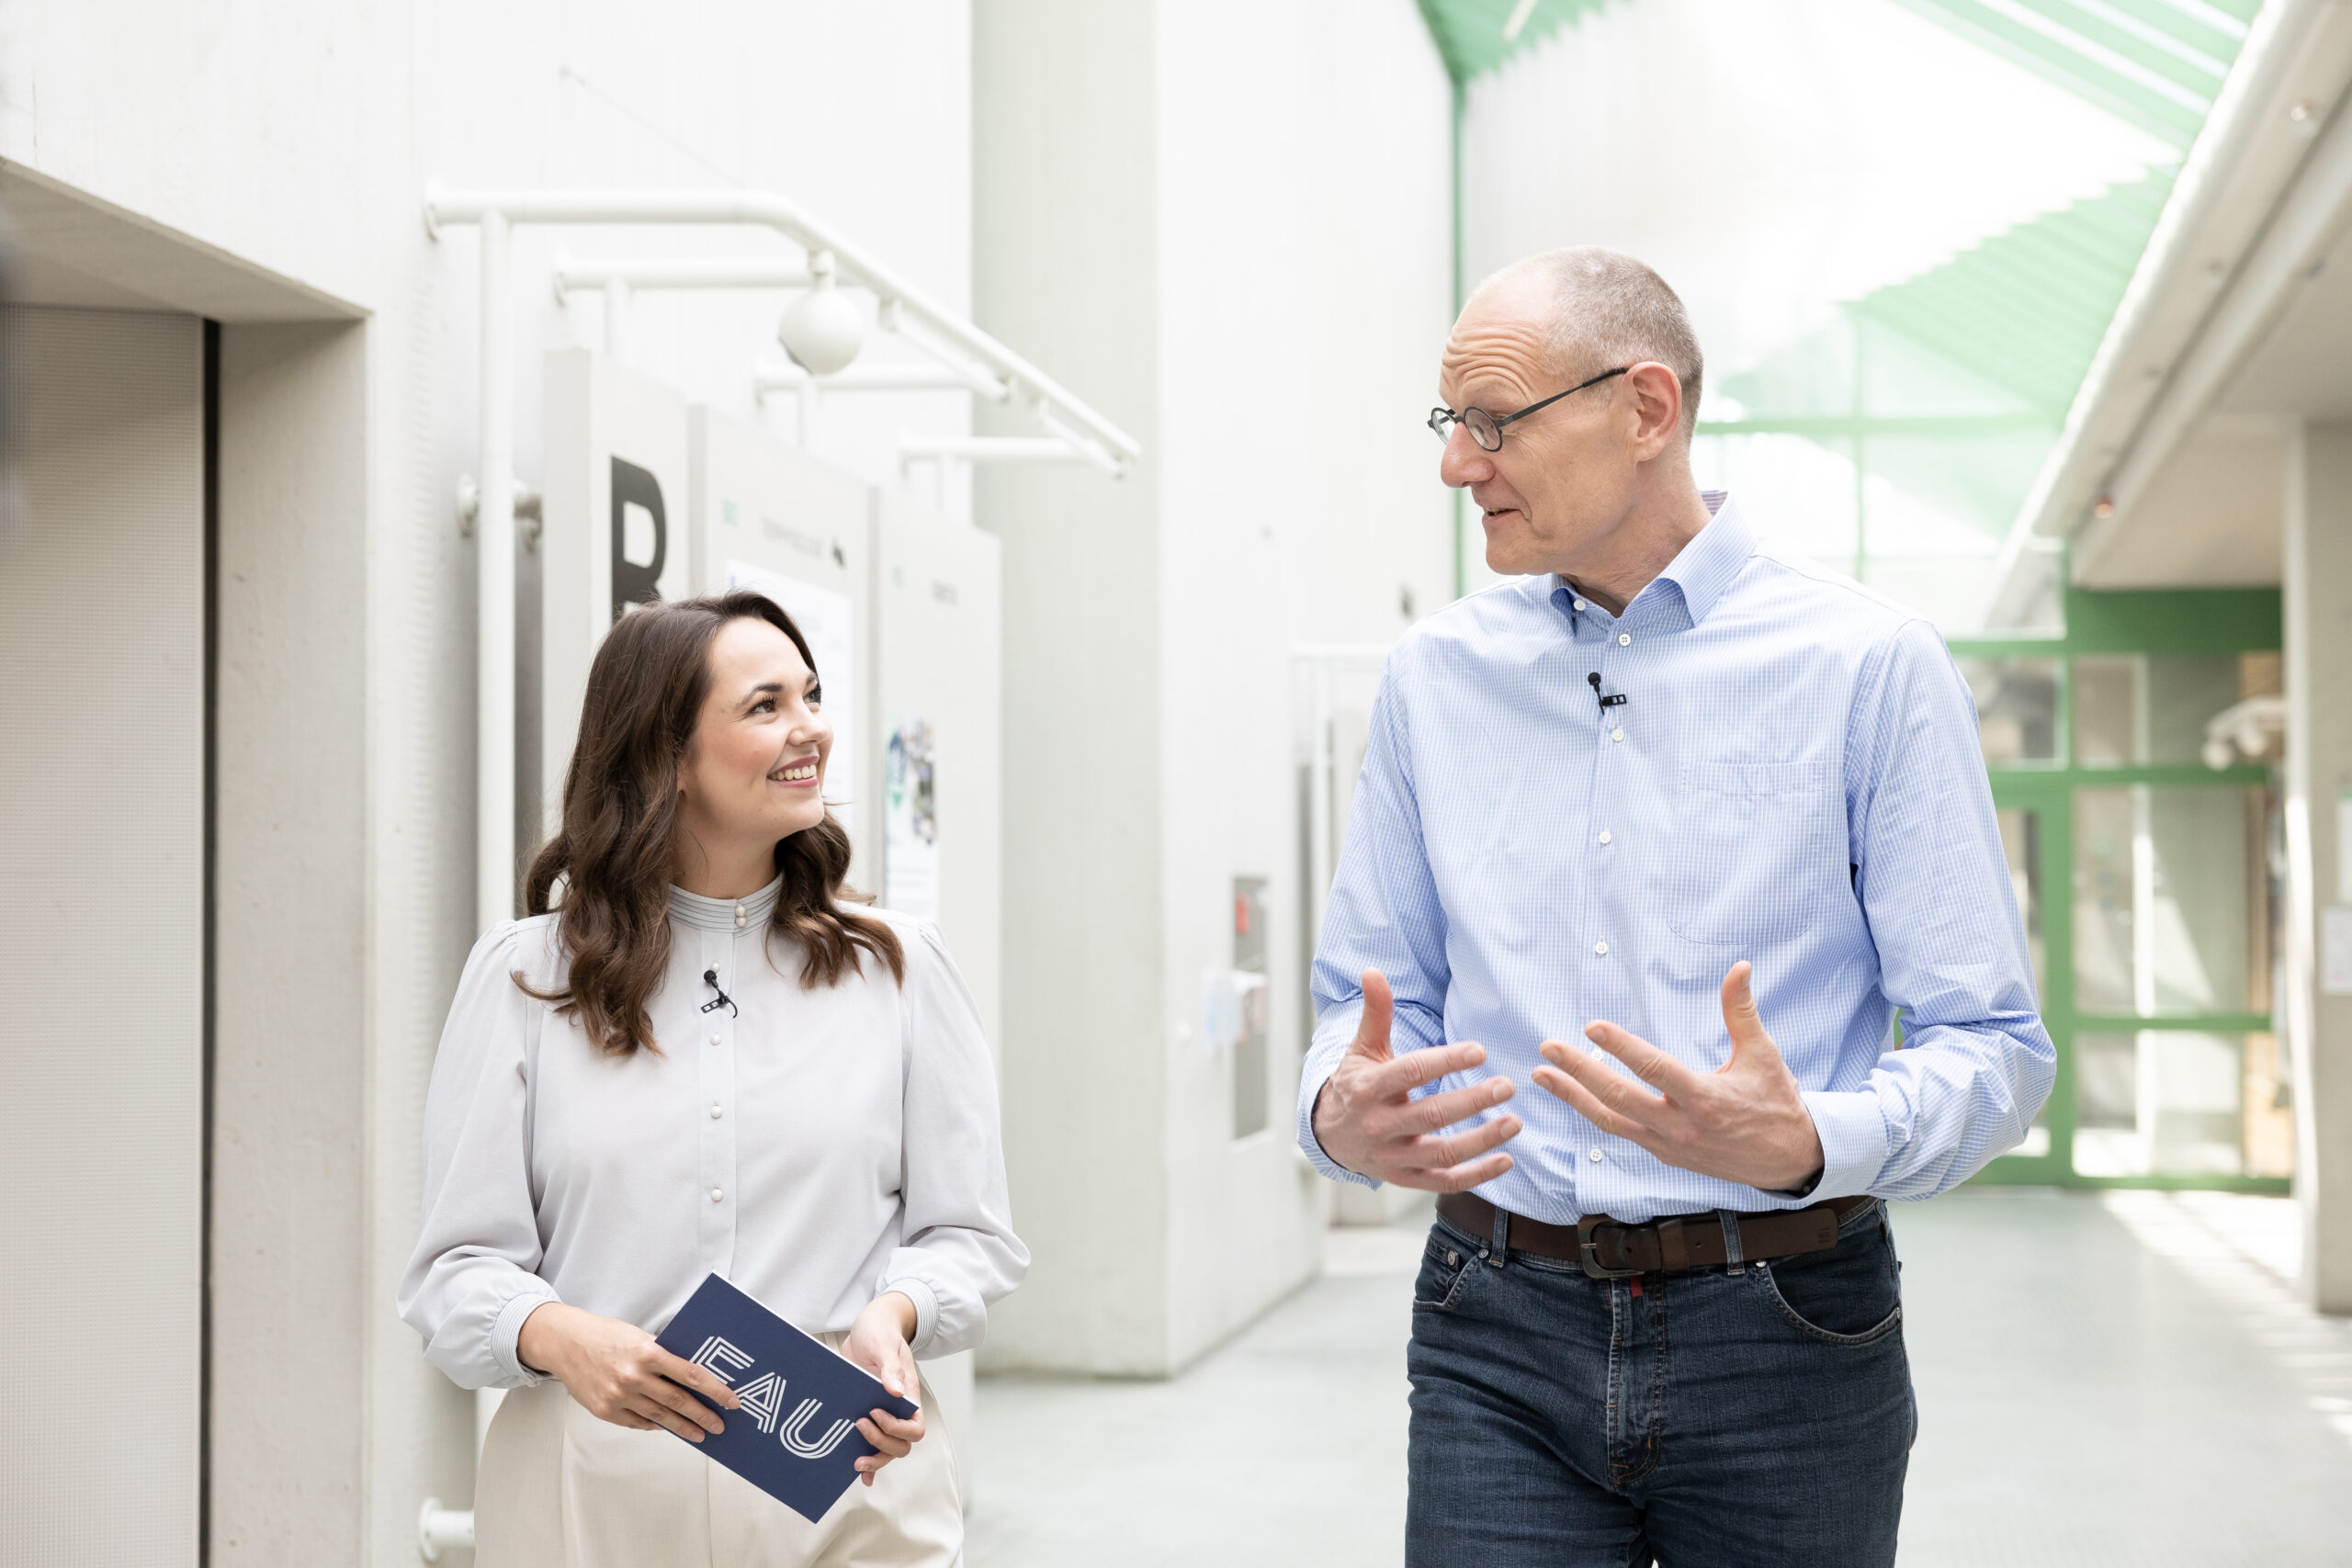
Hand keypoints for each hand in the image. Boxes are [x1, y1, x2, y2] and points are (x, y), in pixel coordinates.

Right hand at [515, 1300, 740, 1440]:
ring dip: (683, 1427)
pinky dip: (654, 1424)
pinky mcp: (605, 1410)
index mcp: (647, 1352)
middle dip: (703, 1415)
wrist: (565, 1343)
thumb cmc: (606, 1336)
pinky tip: (667, 1427)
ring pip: (659, 1417)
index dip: (714, 1390)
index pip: (690, 1374)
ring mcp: (618, 1396)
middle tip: (720, 1425)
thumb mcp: (639, 1337)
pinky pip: (637, 1422)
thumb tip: (692, 1375)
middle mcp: (633, 1376)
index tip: (731, 1401)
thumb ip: (663, 1355)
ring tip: (700, 1433)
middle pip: (678, 1401)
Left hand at [840, 1292, 925, 1485]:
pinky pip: (871, 1446)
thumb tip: (894, 1392)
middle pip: (901, 1446)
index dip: (896, 1428)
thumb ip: (891, 1367)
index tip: (874, 1413)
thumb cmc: (880, 1333)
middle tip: (859, 1425)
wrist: (869, 1328)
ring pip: (887, 1451)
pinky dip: (868, 1464)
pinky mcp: (866, 1416)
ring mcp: (882, 1415)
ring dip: (874, 1460)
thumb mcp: (884, 1346)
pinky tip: (859, 1474)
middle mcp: (898, 1410)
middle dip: (881, 1444)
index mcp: (908, 1395)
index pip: (914, 1428)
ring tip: (855, 1461)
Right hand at [1310, 969, 1519, 1190]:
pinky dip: (1477, 1176)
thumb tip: (1373, 971)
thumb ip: (1375, 1013)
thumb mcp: (1361, 1048)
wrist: (1328, 1136)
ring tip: (1514, 1122)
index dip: (1446, 1062)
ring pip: (1442, 1153)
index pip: (1411, 1073)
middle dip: (1472, 1101)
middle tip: (1507, 1086)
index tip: (1479, 1051)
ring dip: (1482, 1140)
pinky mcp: (1405, 1178)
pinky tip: (1505, 1160)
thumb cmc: (1354, 1084)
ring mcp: (1392, 1156)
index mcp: (1368, 1088)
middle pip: (1430, 1115)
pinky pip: (1444, 1181)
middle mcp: (1379, 1125)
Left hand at [1532, 961, 1824, 1191]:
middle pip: (1620, 1099)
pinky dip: (1594, 1113)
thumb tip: (1740, 967)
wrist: (1788, 1160)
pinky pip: (1621, 1133)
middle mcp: (1682, 1127)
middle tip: (1548, 1049)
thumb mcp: (1763, 1054)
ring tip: (1541, 1075)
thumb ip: (1741, 1011)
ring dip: (1573, 1097)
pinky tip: (1573, 1095)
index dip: (1622, 1047)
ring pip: (1611, 1122)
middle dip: (1579, 1073)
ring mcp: (1670, 1146)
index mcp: (1707, 1099)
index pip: (1655, 1070)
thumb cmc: (1775, 1102)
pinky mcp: (1665, 1156)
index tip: (1592, 1026)